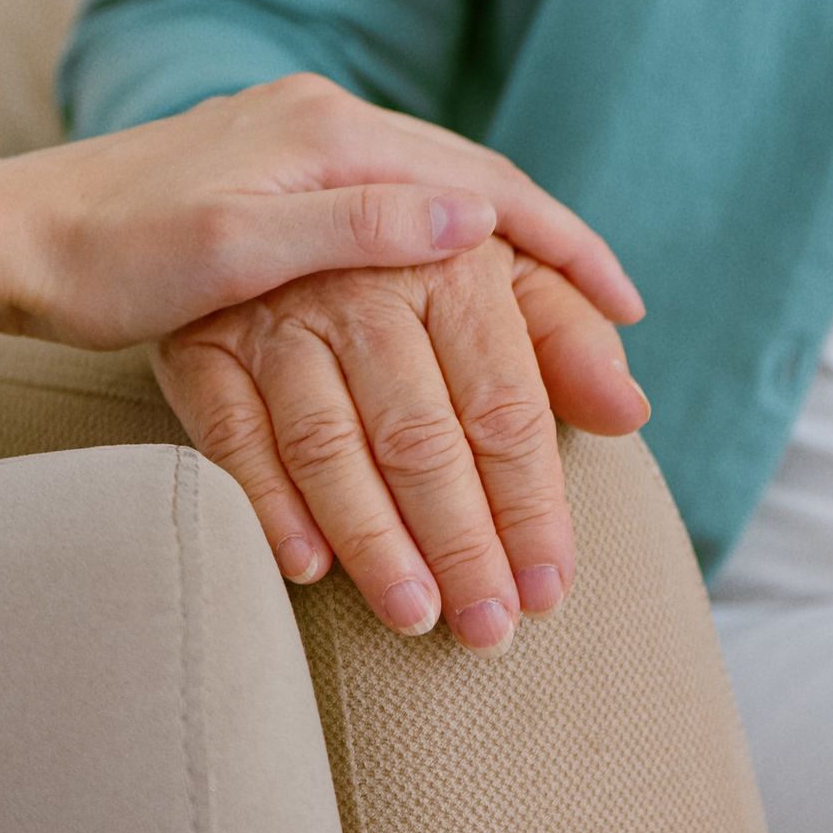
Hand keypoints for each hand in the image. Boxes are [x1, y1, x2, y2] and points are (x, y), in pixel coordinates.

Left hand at [0, 72, 643, 348]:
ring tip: (557, 309)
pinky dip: (442, 244)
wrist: (5, 236)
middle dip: (548, 248)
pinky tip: (457, 282)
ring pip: (434, 191)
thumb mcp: (233, 249)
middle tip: (615, 317)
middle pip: (472, 179)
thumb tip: (474, 220)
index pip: (480, 183)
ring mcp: (296, 143)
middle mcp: (322, 122)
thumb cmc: (107, 258)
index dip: (560, 245)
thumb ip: (354, 227)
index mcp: (327, 133)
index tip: (622, 304)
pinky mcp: (270, 173)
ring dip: (501, 248)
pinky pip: (390, 202)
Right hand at [159, 235, 649, 655]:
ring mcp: (277, 316)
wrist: (286, 202)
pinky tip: (309, 570)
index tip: (548, 588)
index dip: (530, 507)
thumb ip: (569, 343)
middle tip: (487, 630)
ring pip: (329, 444)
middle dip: (460, 544)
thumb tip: (629, 413)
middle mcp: (363, 285)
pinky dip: (269, 505)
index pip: (504, 407)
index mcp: (455, 265)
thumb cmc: (422, 263)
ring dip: (373, 541)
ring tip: (415, 616)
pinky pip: (233, 435)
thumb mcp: (507, 278)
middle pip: (421, 436)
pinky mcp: (203, 345)